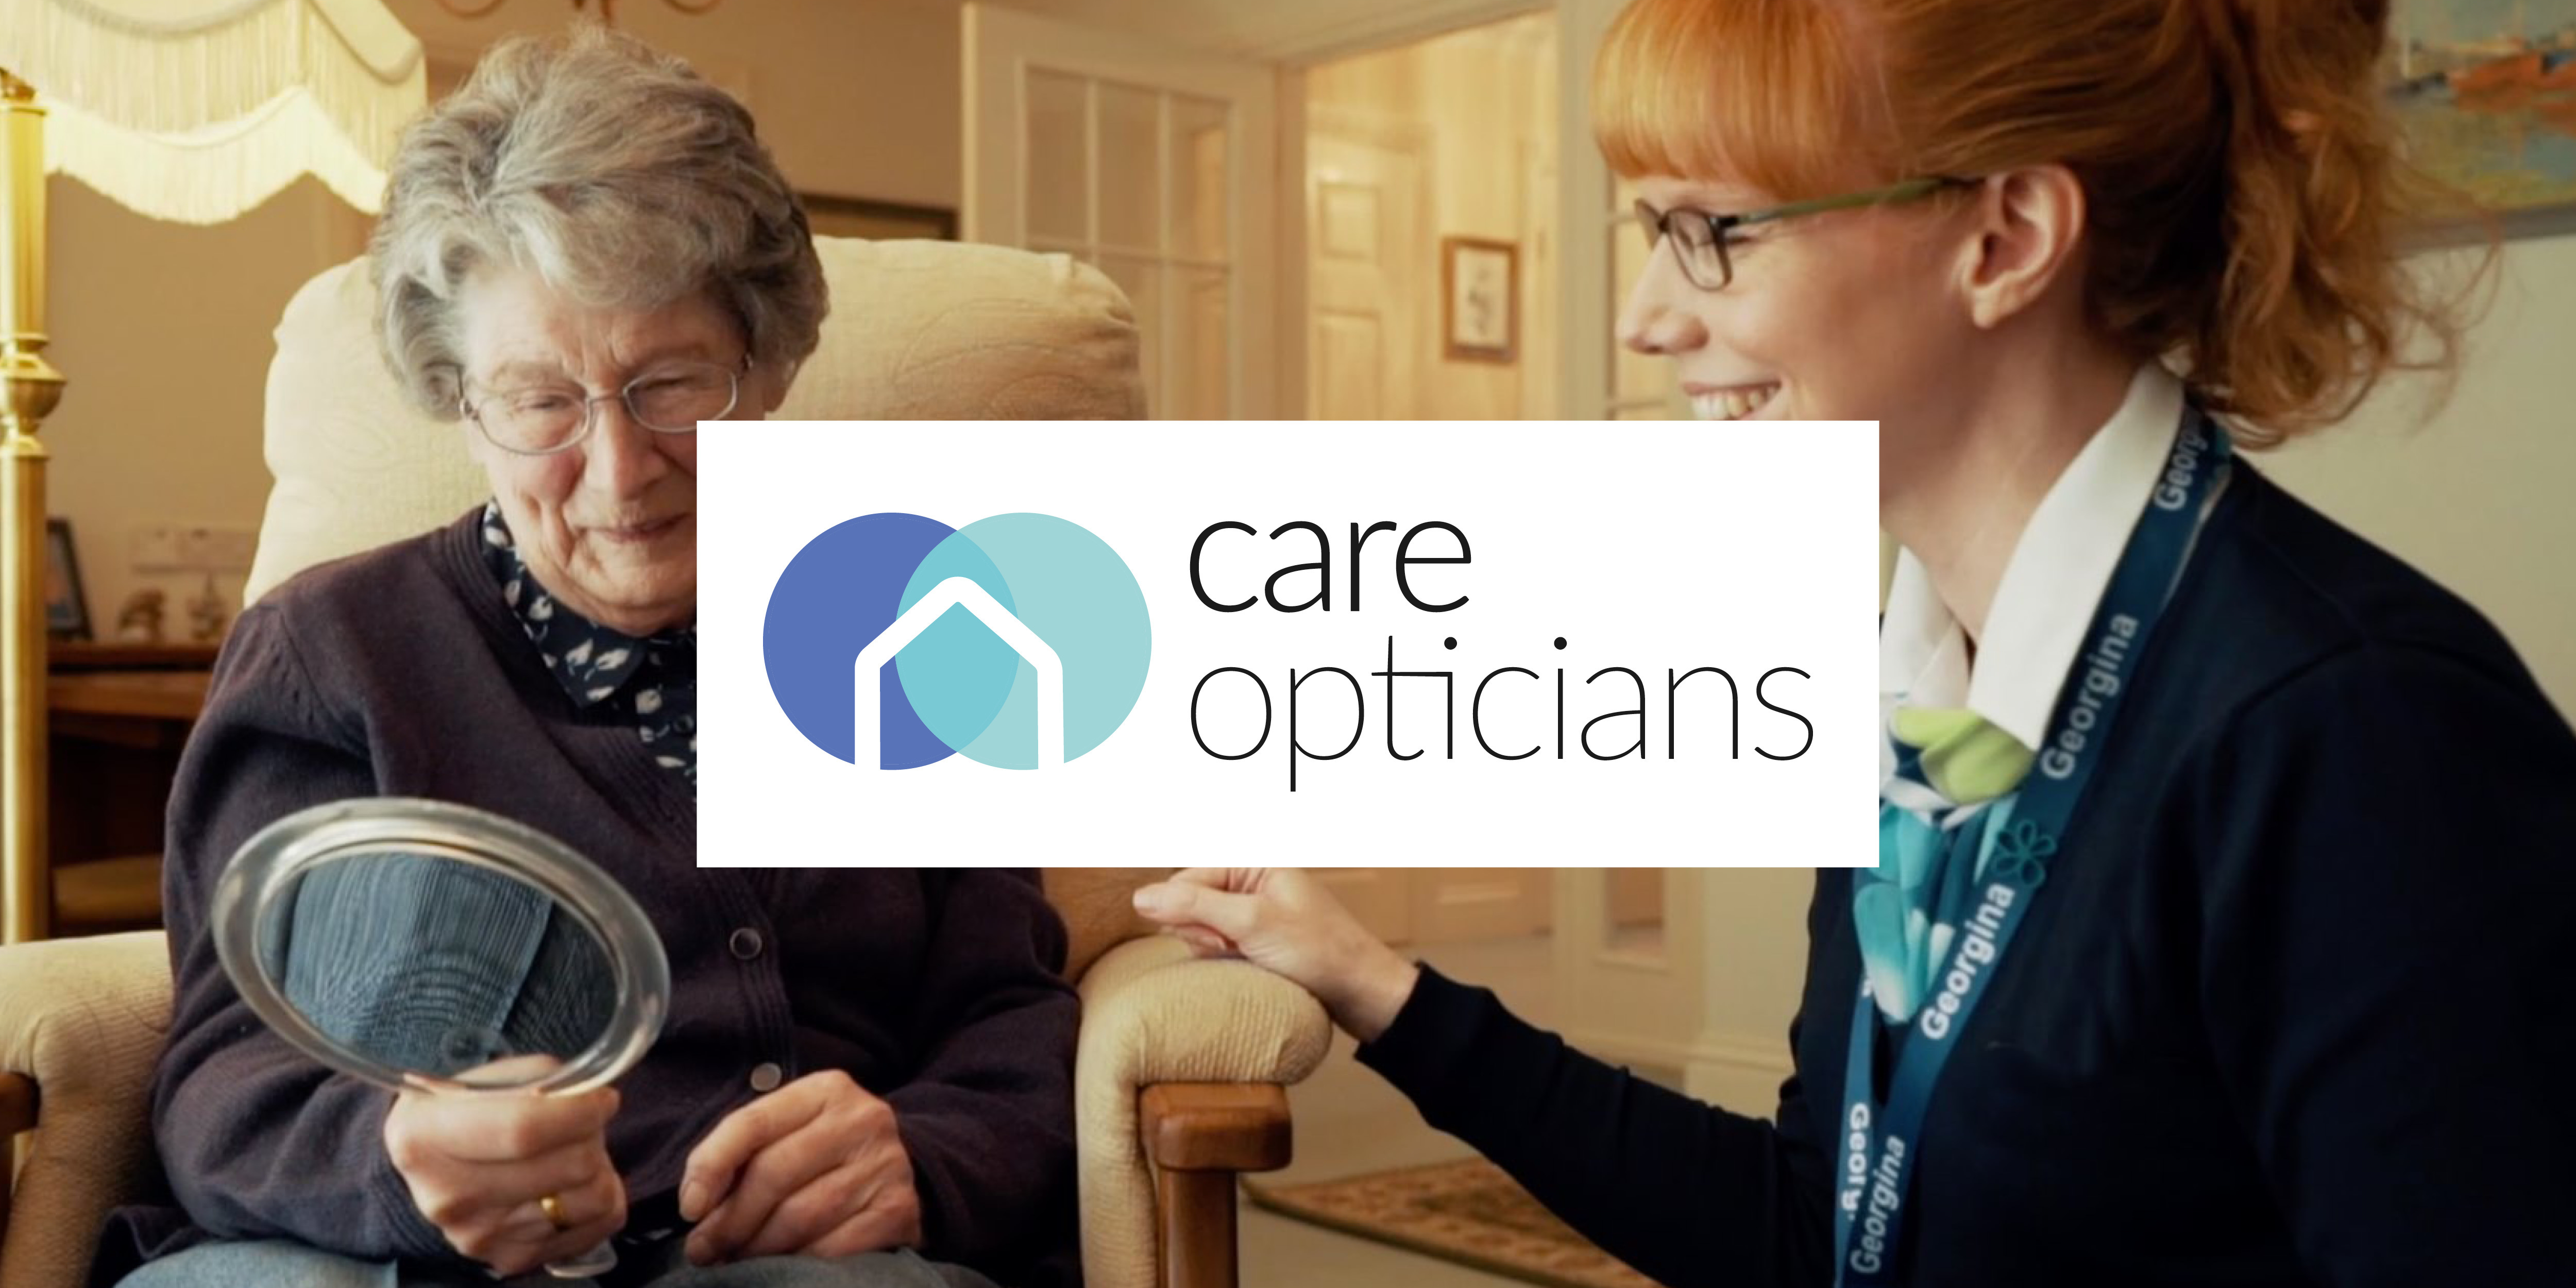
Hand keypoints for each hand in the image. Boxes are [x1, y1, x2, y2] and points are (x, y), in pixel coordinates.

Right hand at [382, 1056, 625, 1277]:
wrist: (438, 1162)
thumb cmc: (473, 1110)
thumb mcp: (495, 1077)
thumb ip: (544, 1081)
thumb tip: (593, 1099)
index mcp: (427, 1135)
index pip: (523, 1130)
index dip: (579, 1113)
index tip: (604, 1099)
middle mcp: (447, 1195)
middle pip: (568, 1165)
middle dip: (593, 1136)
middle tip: (585, 1123)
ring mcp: (478, 1235)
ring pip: (592, 1199)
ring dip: (599, 1168)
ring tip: (574, 1153)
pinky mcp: (510, 1257)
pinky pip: (597, 1228)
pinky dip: (600, 1201)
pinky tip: (574, 1183)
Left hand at [679, 1069, 921, 1264]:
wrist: (903, 1173)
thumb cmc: (827, 1155)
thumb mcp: (790, 1133)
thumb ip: (745, 1152)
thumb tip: (696, 1206)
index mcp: (826, 1091)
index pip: (753, 1122)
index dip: (711, 1166)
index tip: (689, 1208)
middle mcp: (862, 1119)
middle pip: (774, 1173)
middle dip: (729, 1220)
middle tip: (703, 1250)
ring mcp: (885, 1164)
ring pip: (800, 1217)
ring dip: (757, 1248)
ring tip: (736, 1259)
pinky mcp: (898, 1209)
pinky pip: (832, 1247)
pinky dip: (798, 1261)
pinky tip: (783, 1266)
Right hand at [1131, 868, 1421, 1041]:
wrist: (1363, 991)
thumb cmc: (1320, 950)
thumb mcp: (1253, 923)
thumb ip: (1195, 905)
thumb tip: (1140, 898)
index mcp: (1254, 861)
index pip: (1186, 880)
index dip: (1189, 913)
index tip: (1217, 940)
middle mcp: (1252, 881)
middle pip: (1190, 904)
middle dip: (1204, 932)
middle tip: (1236, 949)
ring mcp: (1253, 911)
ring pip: (1201, 929)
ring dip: (1215, 950)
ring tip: (1248, 960)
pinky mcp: (1257, 939)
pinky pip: (1219, 946)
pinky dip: (1227, 961)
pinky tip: (1248, 969)